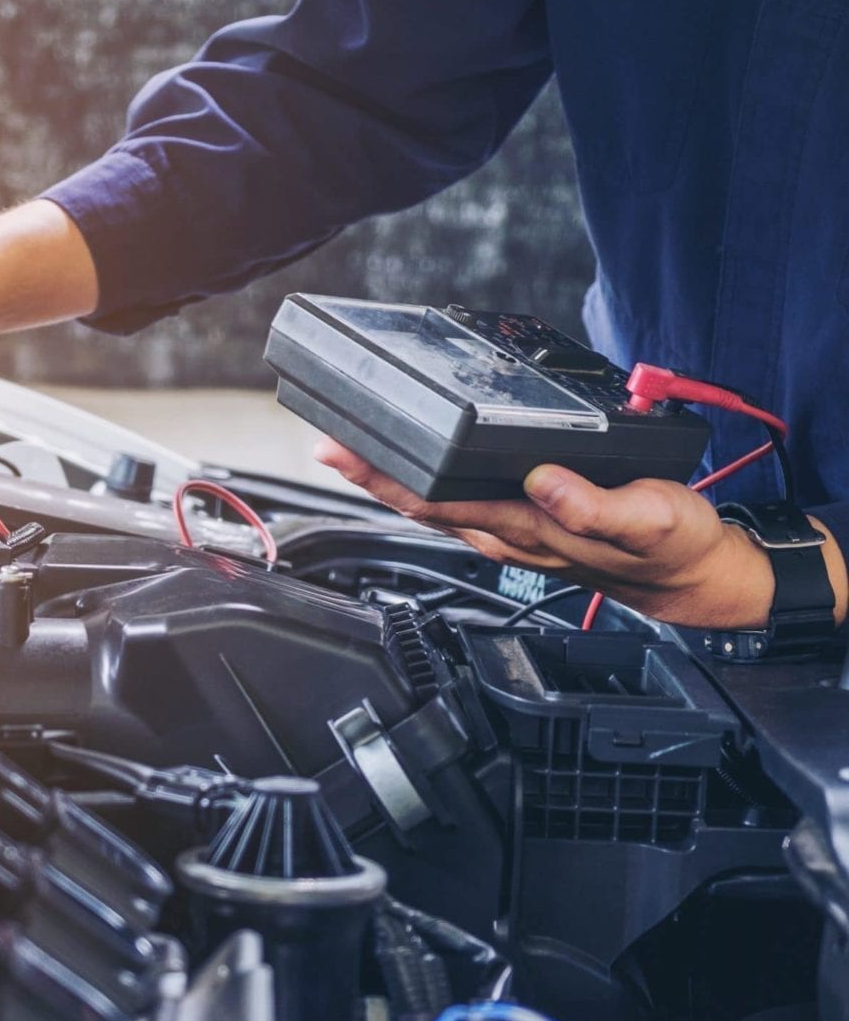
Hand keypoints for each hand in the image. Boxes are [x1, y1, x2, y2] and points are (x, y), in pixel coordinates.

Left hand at [314, 438, 803, 627]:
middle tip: (326, 443)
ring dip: (392, 481)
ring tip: (352, 450)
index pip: (441, 501)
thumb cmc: (673, 546)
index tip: (348, 452)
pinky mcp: (524, 523)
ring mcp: (512, 532)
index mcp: (529, 527)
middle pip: (423, 504)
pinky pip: (461, 505)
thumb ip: (594, 506)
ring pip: (437, 506)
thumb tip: (541, 479)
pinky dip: (428, 486)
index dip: (389, 478)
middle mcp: (508, 533)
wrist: (693, 577)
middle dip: (371, 475)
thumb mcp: (649, 519)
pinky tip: (412, 469)